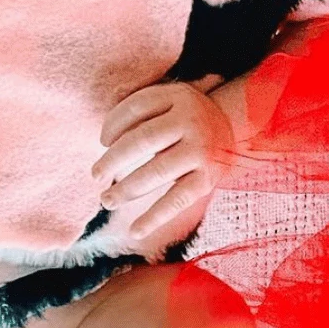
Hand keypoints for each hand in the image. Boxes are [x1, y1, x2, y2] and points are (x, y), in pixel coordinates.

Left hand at [92, 77, 232, 240]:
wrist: (232, 129)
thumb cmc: (186, 119)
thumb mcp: (170, 102)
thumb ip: (139, 113)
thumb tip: (105, 142)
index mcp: (178, 97)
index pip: (136, 107)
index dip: (112, 125)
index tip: (103, 142)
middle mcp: (191, 120)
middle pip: (141, 139)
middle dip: (112, 160)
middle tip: (95, 175)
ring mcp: (201, 150)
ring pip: (155, 172)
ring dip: (126, 189)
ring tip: (107, 200)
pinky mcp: (208, 179)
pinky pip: (176, 200)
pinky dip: (154, 218)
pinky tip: (134, 230)